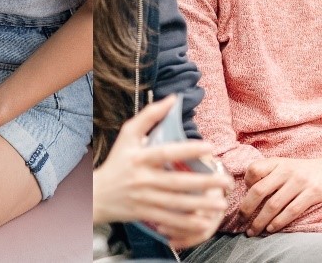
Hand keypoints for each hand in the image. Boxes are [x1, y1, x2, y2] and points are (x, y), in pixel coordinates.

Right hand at [91, 95, 231, 248]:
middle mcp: (142, 179)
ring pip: (176, 203)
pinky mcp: (145, 214)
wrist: (95, 195)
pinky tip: (205, 222)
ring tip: (222, 202)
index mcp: (140, 158)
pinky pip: (169, 220)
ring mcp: (144, 198)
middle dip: (204, 182)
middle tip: (227, 180)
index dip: (188, 149)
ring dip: (201, 205)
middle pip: (177, 182)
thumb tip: (173, 99)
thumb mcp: (128, 135)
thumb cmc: (117, 161)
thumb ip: (150, 115)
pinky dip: (186, 223)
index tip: (210, 147)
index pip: (166, 152)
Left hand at [240, 155, 321, 235]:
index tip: (243, 196)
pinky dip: (278, 222)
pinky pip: (291, 211)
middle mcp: (288, 170)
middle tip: (241, 221)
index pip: (254, 169)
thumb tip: (246, 192)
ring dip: (260, 221)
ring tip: (253, 230)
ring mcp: (301, 181)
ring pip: (274, 205)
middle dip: (247, 209)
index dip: (245, 183)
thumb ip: (269, 174)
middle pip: (259, 190)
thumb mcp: (287, 166)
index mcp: (279, 162)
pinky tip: (271, 229)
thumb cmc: (305, 172)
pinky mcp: (313, 193)